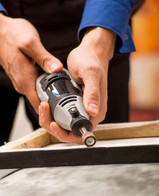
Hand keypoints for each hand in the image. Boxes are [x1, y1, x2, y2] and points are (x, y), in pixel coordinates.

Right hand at [0, 14, 62, 111]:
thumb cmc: (13, 35)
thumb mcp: (31, 44)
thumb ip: (45, 58)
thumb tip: (57, 69)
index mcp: (25, 80)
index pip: (39, 105)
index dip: (51, 110)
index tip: (63, 108)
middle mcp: (22, 84)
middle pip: (40, 102)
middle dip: (54, 103)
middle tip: (68, 98)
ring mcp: (22, 81)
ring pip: (38, 94)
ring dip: (50, 93)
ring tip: (63, 89)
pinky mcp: (23, 77)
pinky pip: (35, 86)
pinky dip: (45, 85)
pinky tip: (53, 79)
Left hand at [39, 27, 115, 143]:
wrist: (90, 53)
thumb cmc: (91, 60)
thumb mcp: (90, 74)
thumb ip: (92, 92)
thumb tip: (93, 111)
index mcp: (97, 111)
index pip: (80, 133)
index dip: (64, 132)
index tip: (53, 122)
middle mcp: (92, 114)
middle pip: (71, 132)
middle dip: (55, 127)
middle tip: (44, 110)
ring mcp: (85, 110)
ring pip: (67, 125)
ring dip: (52, 120)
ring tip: (44, 106)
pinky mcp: (79, 105)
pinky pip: (65, 116)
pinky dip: (54, 114)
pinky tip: (47, 105)